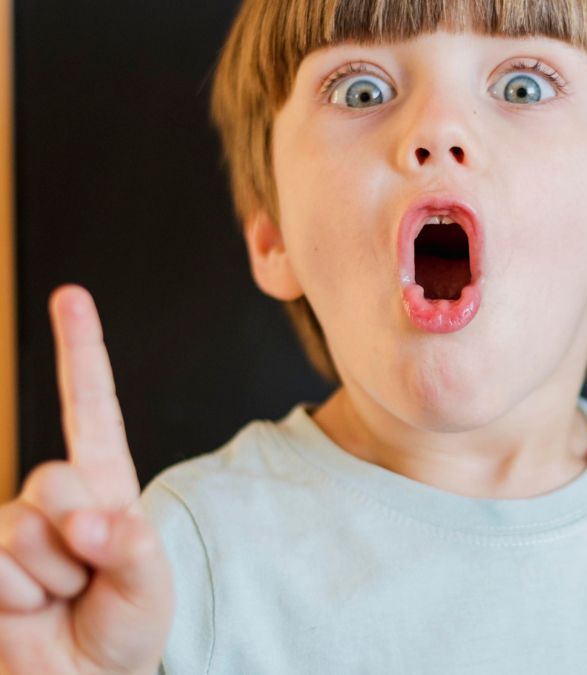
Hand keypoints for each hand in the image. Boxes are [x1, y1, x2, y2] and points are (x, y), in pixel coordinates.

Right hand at [0, 284, 172, 674]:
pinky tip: (26, 613)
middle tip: (87, 579)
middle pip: (55, 479)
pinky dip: (15, 600)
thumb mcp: (150, 586)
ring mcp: (9, 529)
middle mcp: (52, 497)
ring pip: (19, 530)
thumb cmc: (123, 627)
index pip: (91, 408)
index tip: (70, 296)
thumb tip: (84, 524)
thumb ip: (130, 548)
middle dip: (77, 539)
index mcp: (104, 485)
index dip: (79, 352)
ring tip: (59, 600)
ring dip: (46, 579)